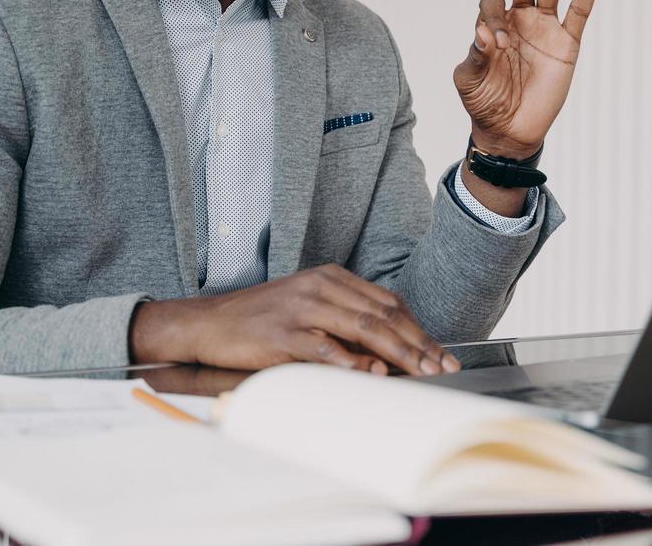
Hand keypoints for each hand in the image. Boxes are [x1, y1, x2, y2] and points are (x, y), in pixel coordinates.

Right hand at [128, 264, 460, 375]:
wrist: (209, 323)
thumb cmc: (261, 321)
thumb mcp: (308, 311)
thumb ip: (345, 325)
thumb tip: (386, 356)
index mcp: (331, 278)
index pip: (388, 303)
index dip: (418, 328)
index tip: (440, 352)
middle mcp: (321, 287)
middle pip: (382, 314)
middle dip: (418, 343)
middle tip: (442, 366)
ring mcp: (303, 308)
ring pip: (363, 327)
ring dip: (398, 352)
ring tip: (421, 372)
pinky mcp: (284, 333)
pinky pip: (326, 347)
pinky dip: (352, 361)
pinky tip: (372, 373)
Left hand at [454, 0, 598, 157]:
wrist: (510, 132)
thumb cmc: (485, 102)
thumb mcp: (469, 80)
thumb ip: (475, 56)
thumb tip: (487, 34)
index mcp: (495, 22)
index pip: (494, 0)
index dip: (492, 17)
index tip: (494, 45)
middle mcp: (522, 18)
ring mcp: (546, 28)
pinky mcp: (567, 44)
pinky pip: (579, 13)